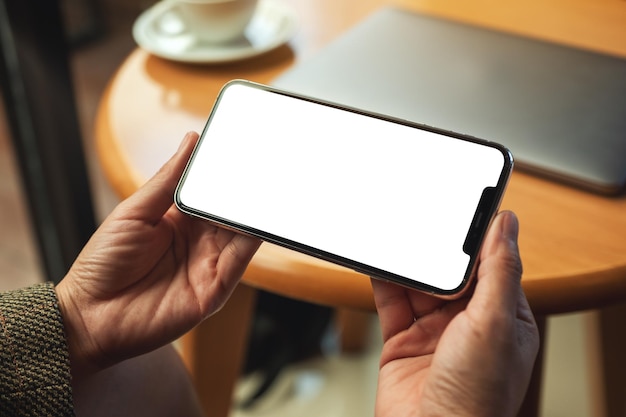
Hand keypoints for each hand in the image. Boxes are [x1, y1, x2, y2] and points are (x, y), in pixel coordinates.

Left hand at [56, 132, 261, 379]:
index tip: (240, 147)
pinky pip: (241, 259)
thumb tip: (191, 141)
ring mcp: (210, 264)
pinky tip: (257, 218)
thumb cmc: (103, 264)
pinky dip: (253, 238)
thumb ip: (167, 179)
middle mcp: (200, 240)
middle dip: (246, 188)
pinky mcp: (216, 289)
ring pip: (242, 231)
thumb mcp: (134, 212)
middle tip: (260, 162)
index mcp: (180, 219)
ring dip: (253, 210)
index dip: (225, 171)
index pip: (211, 190)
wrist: (90, 317)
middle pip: (231, 209)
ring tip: (264, 184)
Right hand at [372, 211, 538, 416]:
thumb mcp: (495, 323)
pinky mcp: (401, 340)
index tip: (464, 209)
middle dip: (436, 249)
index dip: (477, 238)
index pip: (491, 265)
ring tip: (397, 234)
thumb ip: (499, 270)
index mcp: (502, 318)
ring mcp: (432, 332)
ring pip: (417, 283)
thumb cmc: (477, 396)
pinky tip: (379, 261)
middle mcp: (467, 324)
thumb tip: (506, 224)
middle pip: (449, 272)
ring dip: (408, 262)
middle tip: (424, 218)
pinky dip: (383, 279)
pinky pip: (391, 301)